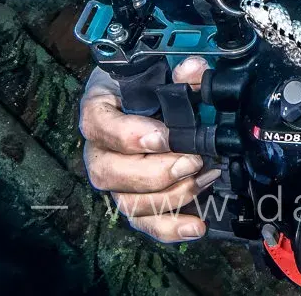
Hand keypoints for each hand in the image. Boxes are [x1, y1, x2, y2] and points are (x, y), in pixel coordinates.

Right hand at [80, 58, 218, 242]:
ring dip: (169, 196)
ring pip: (127, 201)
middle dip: (154, 172)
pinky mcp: (133, 200)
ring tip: (202, 180)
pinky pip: (143, 223)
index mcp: (98, 109)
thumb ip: (180, 71)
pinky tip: (195, 225)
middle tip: (192, 161)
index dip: (128, 135)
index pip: (98, 125)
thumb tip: (194, 70)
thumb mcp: (160, 71)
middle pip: (109, 172)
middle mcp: (98, 149)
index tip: (164, 136)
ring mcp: (114, 180)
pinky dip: (170, 228)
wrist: (148, 106)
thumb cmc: (148, 88)